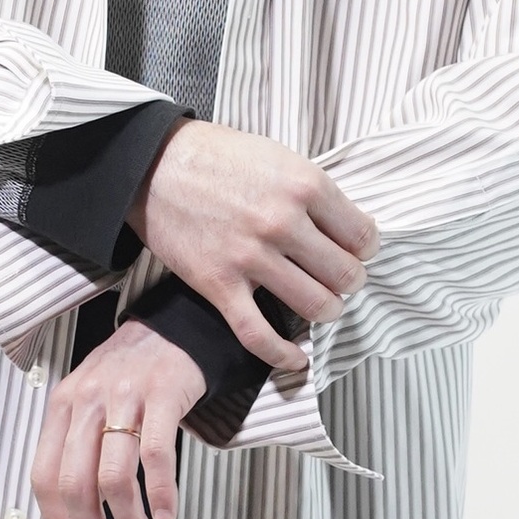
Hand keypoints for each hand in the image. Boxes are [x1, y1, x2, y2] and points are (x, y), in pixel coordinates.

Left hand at [30, 318, 206, 518]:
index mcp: (61, 408)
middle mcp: (86, 403)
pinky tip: (167, 518)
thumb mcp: (89, 402)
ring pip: (114, 479)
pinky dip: (161, 495)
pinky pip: (156, 457)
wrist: (173, 328)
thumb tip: (75, 513)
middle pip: (76, 486)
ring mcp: (122, 398)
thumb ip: (77, 446)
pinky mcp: (161, 396)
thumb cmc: (131, 375)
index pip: (44, 477)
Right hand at [128, 118, 379, 375]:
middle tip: (338, 281)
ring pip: (315, 306)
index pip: (362, 236)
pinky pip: (259, 335)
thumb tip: (345, 230)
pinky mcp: (219, 285)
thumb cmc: (218, 158)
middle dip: (348, 283)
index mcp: (304, 185)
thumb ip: (313, 193)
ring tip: (320, 306)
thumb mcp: (279, 157)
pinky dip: (283, 356)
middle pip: (344, 275)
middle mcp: (282, 222)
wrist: (154, 166)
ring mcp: (251, 257)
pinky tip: (297, 360)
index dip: (365, 250)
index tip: (356, 254)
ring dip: (326, 312)